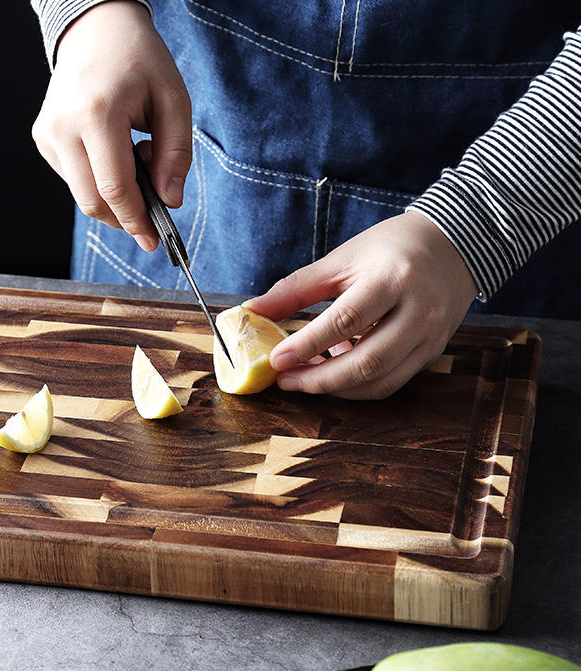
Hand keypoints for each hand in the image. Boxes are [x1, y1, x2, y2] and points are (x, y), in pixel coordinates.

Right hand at [32, 0, 191, 251]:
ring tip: (136, 159)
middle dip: (125, 217)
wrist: (97, 30)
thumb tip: (169, 201)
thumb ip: (176, 154)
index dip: (136, 220)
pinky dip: (98, 181)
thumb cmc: (139, 62)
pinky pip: (74, 180)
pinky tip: (114, 154)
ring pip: (82, 195)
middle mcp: (63, 126)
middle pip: (93, 201)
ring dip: (114, 196)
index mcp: (97, 114)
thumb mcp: (174, 100)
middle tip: (153, 210)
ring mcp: (48, 133)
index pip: (114, 189)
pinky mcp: (43, 138)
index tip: (153, 239)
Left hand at [243, 212, 478, 399]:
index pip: (345, 321)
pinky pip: (392, 381)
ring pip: (380, 380)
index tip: (276, 360)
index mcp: (392, 278)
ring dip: (337, 388)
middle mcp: (419, 311)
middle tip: (286, 381)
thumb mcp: (342, 258)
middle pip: (366, 362)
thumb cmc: (391, 247)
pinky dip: (358, 384)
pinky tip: (336, 370)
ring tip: (305, 377)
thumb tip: (253, 310)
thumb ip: (297, 288)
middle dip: (320, 380)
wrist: (454, 245)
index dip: (307, 345)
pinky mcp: (433, 352)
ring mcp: (431, 336)